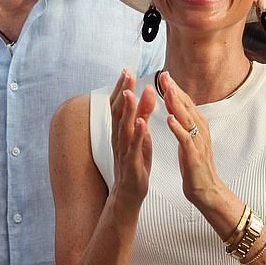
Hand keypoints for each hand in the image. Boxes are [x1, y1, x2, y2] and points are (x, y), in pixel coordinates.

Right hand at [109, 70, 155, 206]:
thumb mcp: (140, 136)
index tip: (126, 70)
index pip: (118, 105)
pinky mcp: (132, 164)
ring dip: (127, 109)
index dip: (121, 88)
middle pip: (118, 111)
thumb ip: (143, 117)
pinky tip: (140, 123)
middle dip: (123, 91)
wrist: (128, 194)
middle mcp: (119, 138)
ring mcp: (124, 151)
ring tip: (131, 93)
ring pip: (124, 127)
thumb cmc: (135, 164)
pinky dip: (137, 134)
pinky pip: (133, 147)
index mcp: (121, 131)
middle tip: (127, 73)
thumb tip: (147, 95)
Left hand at [160, 72, 222, 209]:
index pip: (185, 103)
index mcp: (197, 126)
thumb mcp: (188, 139)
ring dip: (177, 104)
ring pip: (188, 119)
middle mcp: (200, 131)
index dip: (175, 88)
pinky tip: (170, 119)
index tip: (164, 74)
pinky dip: (178, 128)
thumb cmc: (195, 165)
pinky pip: (186, 139)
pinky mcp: (195, 156)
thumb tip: (174, 105)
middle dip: (175, 90)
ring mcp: (198, 142)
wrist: (206, 190)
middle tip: (165, 75)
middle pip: (187, 106)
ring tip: (167, 90)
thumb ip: (182, 122)